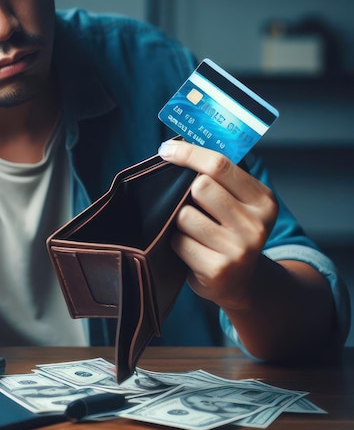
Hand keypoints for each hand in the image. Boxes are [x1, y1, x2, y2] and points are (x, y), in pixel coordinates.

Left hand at [158, 139, 278, 312]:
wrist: (243, 283)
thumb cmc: (230, 232)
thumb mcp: (239, 203)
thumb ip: (219, 177)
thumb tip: (177, 146)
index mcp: (263, 200)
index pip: (220, 165)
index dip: (189, 153)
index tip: (166, 149)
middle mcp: (256, 225)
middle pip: (200, 186)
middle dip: (187, 193)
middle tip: (192, 204)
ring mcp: (239, 250)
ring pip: (185, 215)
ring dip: (180, 220)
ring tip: (194, 231)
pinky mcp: (218, 270)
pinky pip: (179, 241)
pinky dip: (177, 242)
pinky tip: (192, 249)